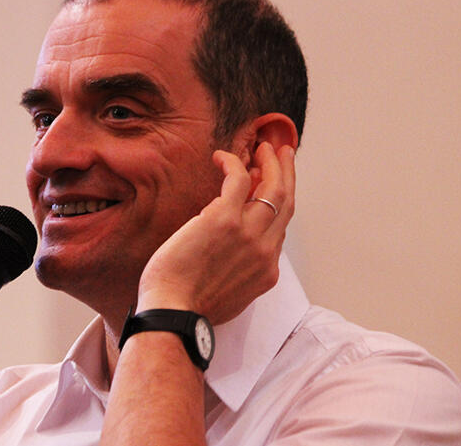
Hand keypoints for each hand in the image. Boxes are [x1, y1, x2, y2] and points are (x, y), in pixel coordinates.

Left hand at [137, 142, 294, 324]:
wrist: (174, 314)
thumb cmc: (188, 307)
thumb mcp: (229, 296)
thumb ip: (239, 273)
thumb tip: (232, 254)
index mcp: (266, 270)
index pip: (280, 228)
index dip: (277, 202)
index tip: (271, 184)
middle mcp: (264, 250)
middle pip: (286, 202)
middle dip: (286, 173)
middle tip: (281, 153)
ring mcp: (248, 233)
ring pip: (272, 186)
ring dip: (270, 162)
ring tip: (261, 146)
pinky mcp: (224, 219)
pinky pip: (238, 179)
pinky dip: (233, 163)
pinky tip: (221, 157)